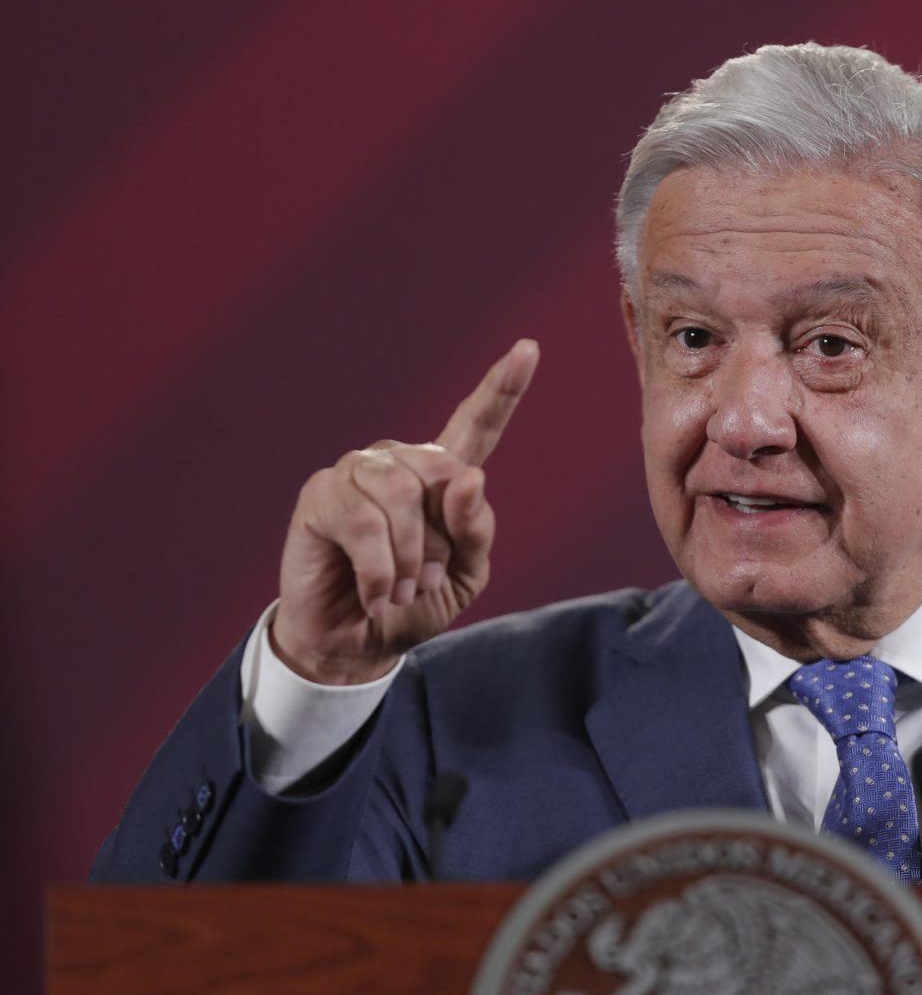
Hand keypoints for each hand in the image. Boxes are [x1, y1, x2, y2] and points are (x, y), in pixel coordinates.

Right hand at [269, 340, 539, 683]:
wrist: (356, 645)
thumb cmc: (414, 605)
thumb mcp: (465, 576)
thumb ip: (476, 530)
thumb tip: (468, 478)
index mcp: (442, 476)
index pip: (477, 424)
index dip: (503, 388)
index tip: (528, 349)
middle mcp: (400, 463)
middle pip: (445, 475)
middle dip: (444, 542)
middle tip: (426, 580)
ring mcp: (357, 472)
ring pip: (404, 498)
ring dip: (412, 561)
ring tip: (401, 590)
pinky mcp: (321, 494)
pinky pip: (364, 524)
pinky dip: (381, 572)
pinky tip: (376, 595)